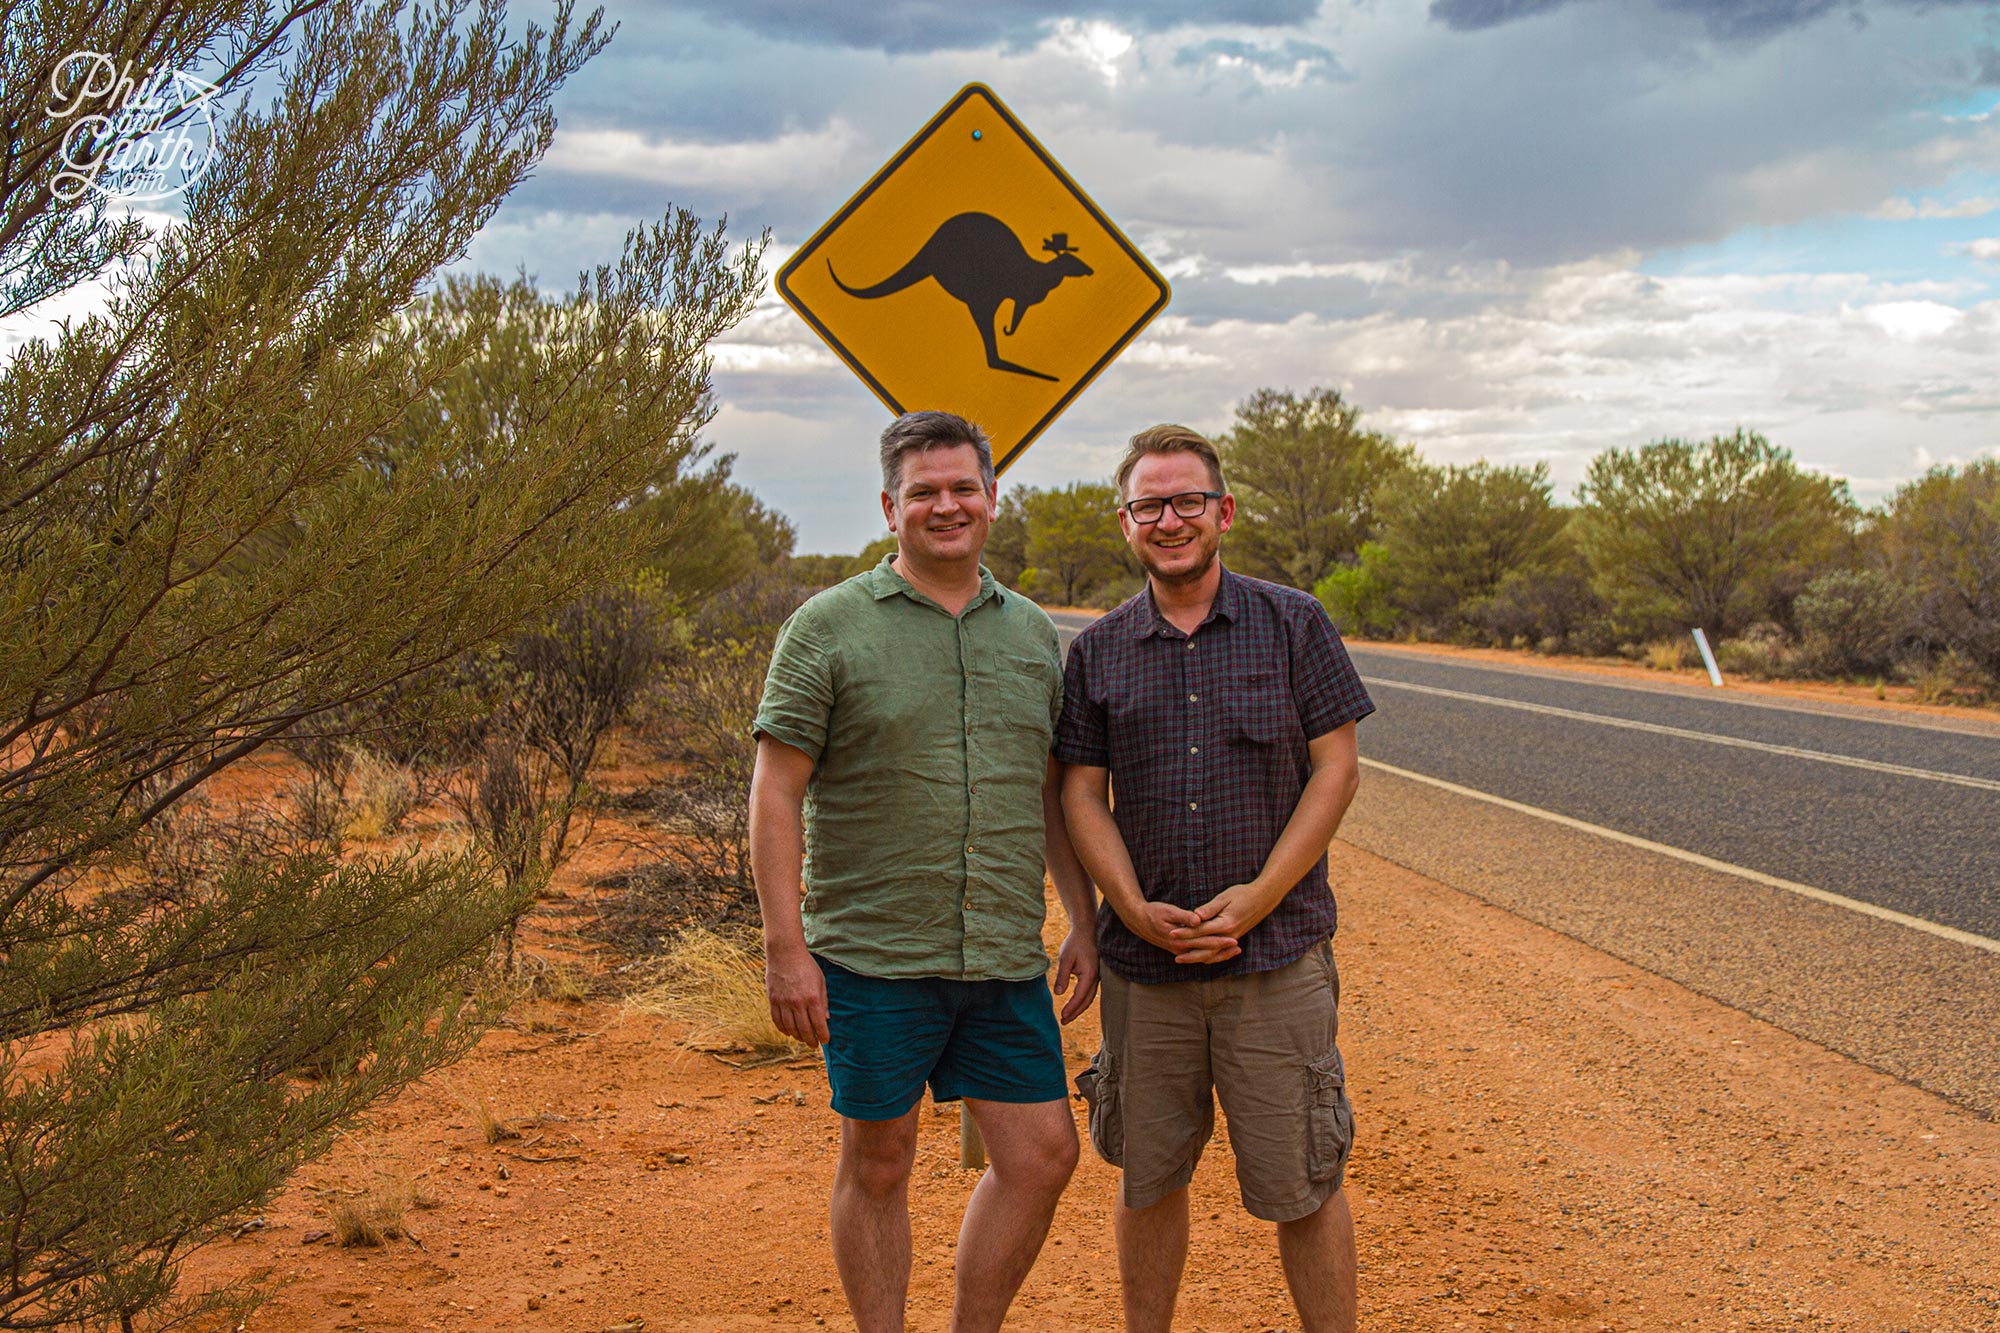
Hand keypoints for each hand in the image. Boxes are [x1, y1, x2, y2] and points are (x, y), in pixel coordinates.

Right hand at [764, 948, 828, 1045]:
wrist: (785, 952)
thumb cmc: (806, 966)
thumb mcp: (821, 981)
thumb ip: (824, 1001)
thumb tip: (827, 1019)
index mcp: (813, 998)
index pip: (819, 1024)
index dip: (823, 1036)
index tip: (825, 1041)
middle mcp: (798, 1002)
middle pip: (804, 1030)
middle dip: (811, 1040)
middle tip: (814, 1044)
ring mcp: (784, 1002)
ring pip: (790, 1028)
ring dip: (797, 1037)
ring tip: (803, 1038)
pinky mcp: (773, 1000)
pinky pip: (777, 1021)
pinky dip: (783, 1029)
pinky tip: (789, 1032)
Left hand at [1053, 928, 1100, 1023]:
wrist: (1086, 930)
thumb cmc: (1075, 943)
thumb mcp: (1065, 958)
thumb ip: (1062, 976)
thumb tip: (1058, 993)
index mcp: (1089, 974)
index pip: (1080, 996)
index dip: (1071, 1008)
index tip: (1062, 1016)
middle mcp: (1096, 977)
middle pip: (1087, 1001)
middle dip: (1075, 1012)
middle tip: (1064, 1021)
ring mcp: (1098, 976)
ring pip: (1090, 997)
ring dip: (1079, 1008)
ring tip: (1067, 1016)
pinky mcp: (1096, 974)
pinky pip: (1090, 991)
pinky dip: (1083, 1000)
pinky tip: (1075, 1004)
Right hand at [1121, 898, 1238, 961]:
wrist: (1138, 920)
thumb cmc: (1153, 912)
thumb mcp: (1168, 910)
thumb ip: (1184, 916)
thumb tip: (1198, 920)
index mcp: (1179, 939)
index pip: (1204, 942)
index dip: (1219, 941)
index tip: (1233, 939)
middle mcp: (1180, 948)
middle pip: (1206, 952)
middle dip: (1223, 950)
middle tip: (1238, 947)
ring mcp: (1179, 951)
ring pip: (1202, 957)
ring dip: (1218, 955)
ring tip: (1233, 951)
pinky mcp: (1178, 949)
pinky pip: (1197, 956)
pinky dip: (1209, 955)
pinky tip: (1218, 951)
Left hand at [1170, 882, 1279, 964]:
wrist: (1263, 898)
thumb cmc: (1243, 894)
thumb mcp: (1225, 897)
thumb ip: (1209, 908)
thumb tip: (1195, 916)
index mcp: (1225, 924)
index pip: (1200, 931)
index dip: (1184, 932)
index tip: (1171, 933)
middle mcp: (1229, 935)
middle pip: (1204, 947)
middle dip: (1187, 948)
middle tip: (1171, 949)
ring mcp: (1233, 938)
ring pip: (1212, 954)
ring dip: (1196, 957)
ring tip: (1181, 958)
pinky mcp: (1235, 939)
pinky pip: (1219, 953)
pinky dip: (1209, 957)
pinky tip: (1199, 958)